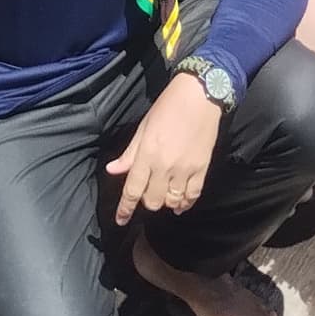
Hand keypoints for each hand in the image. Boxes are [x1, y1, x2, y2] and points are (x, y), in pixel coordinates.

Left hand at [105, 72, 223, 224]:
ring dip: (165, 202)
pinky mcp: (202, 168)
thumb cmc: (168, 106)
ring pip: (172, 201)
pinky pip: (192, 195)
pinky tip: (181, 204)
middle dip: (147, 202)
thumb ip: (129, 153)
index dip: (124, 209)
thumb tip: (113, 170)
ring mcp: (185, 169)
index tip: (120, 220)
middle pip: (152, 201)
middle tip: (148, 194)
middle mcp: (165, 165)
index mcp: (147, 154)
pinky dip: (185, 203)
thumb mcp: (143, 127)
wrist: (200, 95)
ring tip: (164, 196)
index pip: (132, 190)